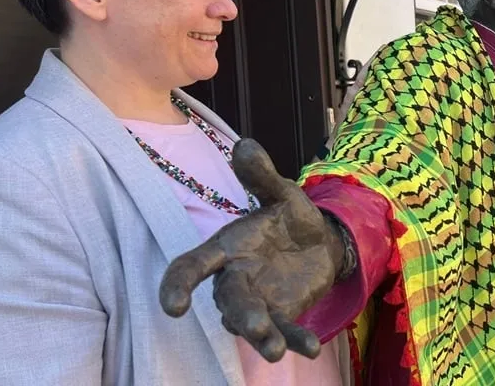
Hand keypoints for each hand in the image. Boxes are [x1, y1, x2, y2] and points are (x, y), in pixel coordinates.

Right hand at [159, 139, 347, 361]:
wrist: (320, 241)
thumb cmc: (289, 218)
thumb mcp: (282, 194)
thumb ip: (262, 176)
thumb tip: (244, 144)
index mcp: (225, 248)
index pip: (191, 267)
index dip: (178, 285)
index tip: (173, 306)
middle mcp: (235, 279)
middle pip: (227, 300)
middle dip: (239, 314)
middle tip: (254, 327)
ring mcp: (258, 301)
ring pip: (250, 322)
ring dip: (262, 336)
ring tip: (274, 349)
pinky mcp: (282, 315)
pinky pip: (285, 331)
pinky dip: (296, 340)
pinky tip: (311, 348)